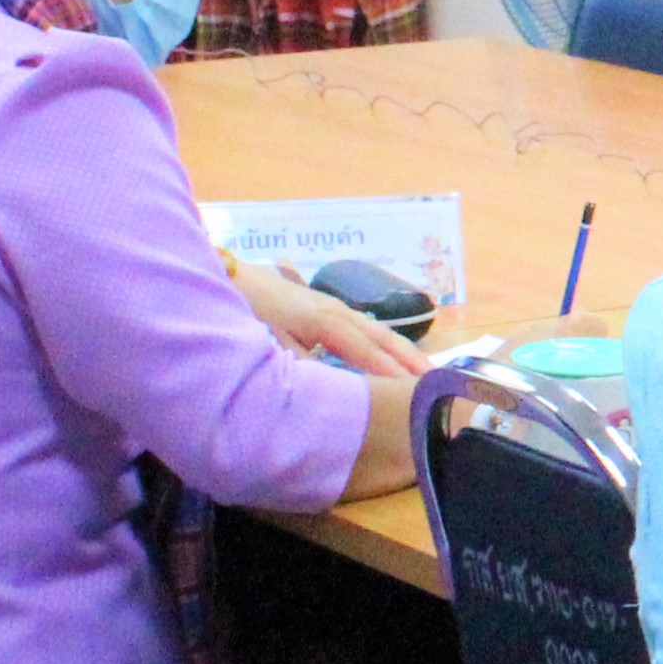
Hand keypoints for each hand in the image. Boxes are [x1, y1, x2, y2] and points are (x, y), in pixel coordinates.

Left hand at [234, 259, 427, 380]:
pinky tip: (387, 351)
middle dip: (408, 357)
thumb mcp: (268, 339)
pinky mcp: (323, 306)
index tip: (413, 389)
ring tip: (421, 369)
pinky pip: (363, 326)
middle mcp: (335, 311)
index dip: (389, 369)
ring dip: (400, 349)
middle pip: (380, 335)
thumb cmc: (248, 308)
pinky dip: (382, 341)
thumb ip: (298, 364)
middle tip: (434, 380)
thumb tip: (326, 383)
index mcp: (324, 320)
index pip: (365, 349)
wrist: (227, 274)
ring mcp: (331, 305)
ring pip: (374, 329)